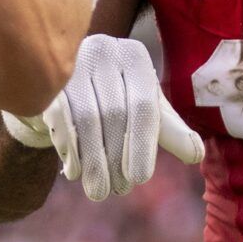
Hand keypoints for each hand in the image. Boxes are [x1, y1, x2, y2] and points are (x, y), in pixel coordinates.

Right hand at [3, 34, 204, 199]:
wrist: (65, 80)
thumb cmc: (116, 96)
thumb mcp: (145, 108)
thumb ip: (170, 129)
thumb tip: (196, 155)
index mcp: (134, 56)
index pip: (143, 105)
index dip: (142, 145)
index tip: (139, 179)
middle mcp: (104, 50)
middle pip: (113, 113)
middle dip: (116, 158)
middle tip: (117, 190)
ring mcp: (72, 61)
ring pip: (85, 118)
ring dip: (93, 160)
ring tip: (99, 190)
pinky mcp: (46, 76)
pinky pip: (58, 117)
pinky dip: (68, 148)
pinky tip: (74, 171)